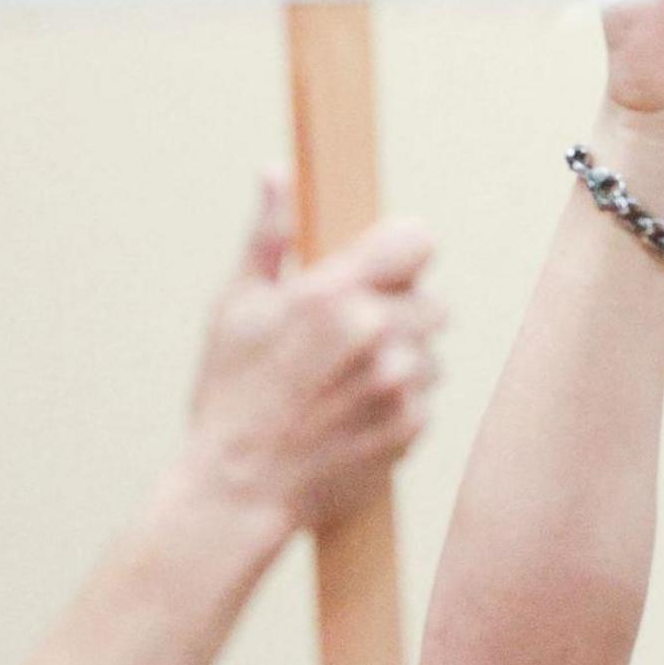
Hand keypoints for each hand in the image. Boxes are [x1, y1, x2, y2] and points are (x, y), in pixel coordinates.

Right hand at [175, 176, 442, 541]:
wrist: (238, 491)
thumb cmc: (230, 396)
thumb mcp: (236, 308)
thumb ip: (268, 236)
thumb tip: (276, 172)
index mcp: (332, 294)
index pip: (417, 242)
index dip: (401, 253)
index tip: (381, 270)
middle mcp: (375, 334)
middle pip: (433, 299)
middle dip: (400, 311)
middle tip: (351, 336)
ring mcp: (398, 384)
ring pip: (433, 350)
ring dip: (403, 358)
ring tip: (347, 381)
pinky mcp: (412, 426)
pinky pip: (428, 396)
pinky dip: (401, 402)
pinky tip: (355, 413)